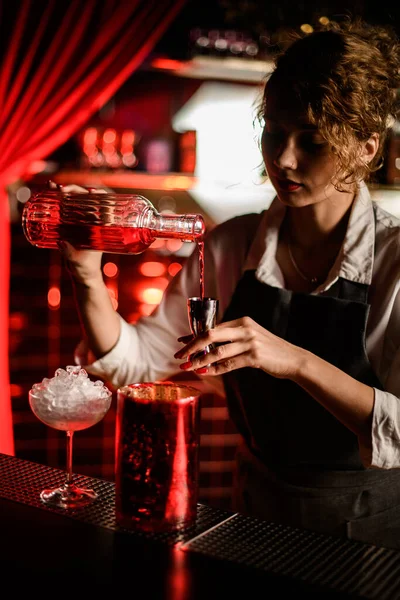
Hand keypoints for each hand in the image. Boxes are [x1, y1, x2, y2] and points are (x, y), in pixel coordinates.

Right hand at [48, 180, 105, 284]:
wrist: (82, 275)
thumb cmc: (85, 268)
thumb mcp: (78, 261)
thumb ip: (70, 253)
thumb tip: (62, 242)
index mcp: (100, 227)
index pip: (103, 205)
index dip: (99, 195)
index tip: (92, 191)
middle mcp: (92, 222)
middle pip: (86, 199)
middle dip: (76, 190)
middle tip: (63, 189)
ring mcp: (80, 222)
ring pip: (74, 202)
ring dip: (64, 191)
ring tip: (53, 186)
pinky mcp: (69, 225)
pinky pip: (64, 209)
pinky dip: (56, 199)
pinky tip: (49, 191)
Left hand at [174, 316, 304, 378]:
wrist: (294, 359)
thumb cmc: (270, 350)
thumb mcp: (251, 338)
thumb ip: (233, 338)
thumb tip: (209, 346)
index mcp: (242, 321)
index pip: (212, 327)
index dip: (194, 335)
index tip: (181, 342)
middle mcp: (244, 328)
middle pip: (210, 334)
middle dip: (192, 345)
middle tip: (179, 355)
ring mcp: (250, 342)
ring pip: (217, 351)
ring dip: (200, 360)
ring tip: (188, 367)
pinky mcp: (255, 356)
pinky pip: (229, 363)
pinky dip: (215, 369)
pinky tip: (205, 372)